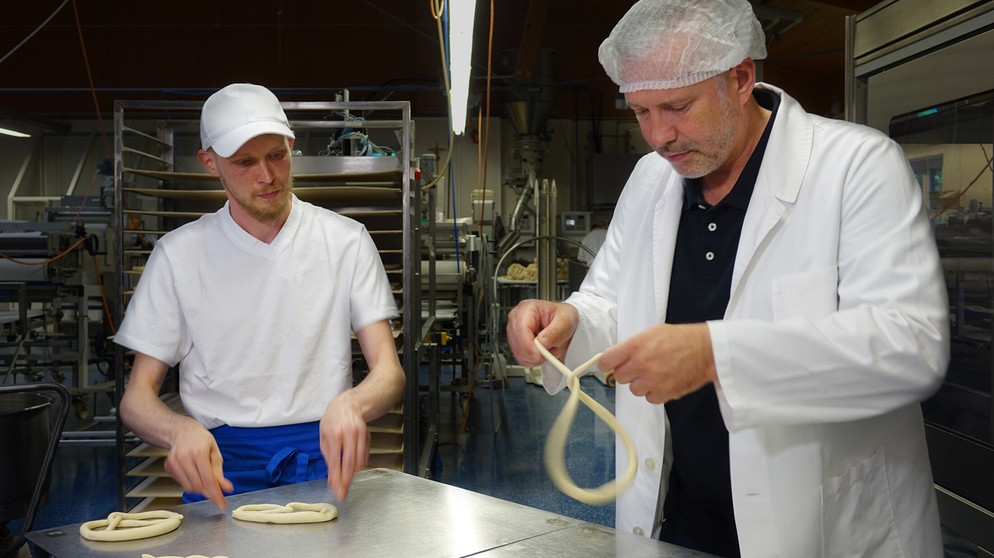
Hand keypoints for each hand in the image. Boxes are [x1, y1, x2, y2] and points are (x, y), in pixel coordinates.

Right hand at [162, 421, 232, 509]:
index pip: (208, 480)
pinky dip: (191, 484)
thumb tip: (226, 488)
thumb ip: (219, 473)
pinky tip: (194, 475)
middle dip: (209, 492)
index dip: (215, 494)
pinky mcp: (168, 467)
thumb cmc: (201, 440)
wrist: (182, 432)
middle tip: (217, 493)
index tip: (222, 504)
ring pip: (189, 487)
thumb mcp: (215, 452)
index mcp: (199, 452)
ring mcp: (174, 463)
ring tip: (205, 481)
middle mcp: (184, 458)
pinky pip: (182, 484)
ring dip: (200, 489)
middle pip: (198, 485)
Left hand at [320, 396, 369, 500]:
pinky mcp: (368, 438)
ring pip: (359, 462)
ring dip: (353, 475)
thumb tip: (332, 477)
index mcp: (334, 434)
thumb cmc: (333, 420)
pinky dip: (359, 466)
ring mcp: (360, 436)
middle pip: (350, 464)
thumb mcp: (323, 435)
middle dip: (346, 481)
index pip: (336, 462)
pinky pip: (365, 457)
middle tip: (343, 493)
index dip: (337, 479)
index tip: (338, 491)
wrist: (348, 405)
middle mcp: (349, 435)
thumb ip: (328, 456)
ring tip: (346, 483)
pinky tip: (352, 469)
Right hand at [506, 300, 579, 365]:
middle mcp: (517, 319)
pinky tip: (541, 352)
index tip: (540, 355)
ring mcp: (515, 331)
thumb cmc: (563, 317)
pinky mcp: (516, 343)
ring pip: (518, 353)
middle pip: (517, 343)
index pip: (521, 329)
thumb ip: (554, 332)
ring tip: (548, 349)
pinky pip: (521, 358)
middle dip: (534, 353)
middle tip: (549, 352)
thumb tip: (541, 342)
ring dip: (535, 357)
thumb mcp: (565, 321)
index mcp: (527, 308)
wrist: (563, 324)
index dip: (529, 346)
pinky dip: (533, 360)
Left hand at [599, 323, 716, 403]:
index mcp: (636, 346)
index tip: (607, 364)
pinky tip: (663, 381)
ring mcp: (652, 380)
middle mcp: (641, 364)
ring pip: (633, 390)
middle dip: (627, 373)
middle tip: (639, 366)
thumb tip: (615, 355)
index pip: (606, 361)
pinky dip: (654, 392)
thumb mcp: (652, 332)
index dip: (605, 363)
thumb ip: (631, 345)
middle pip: (618, 377)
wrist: (707, 351)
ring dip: (641, 383)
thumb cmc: (682, 339)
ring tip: (655, 373)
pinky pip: (649, 398)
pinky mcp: (663, 393)